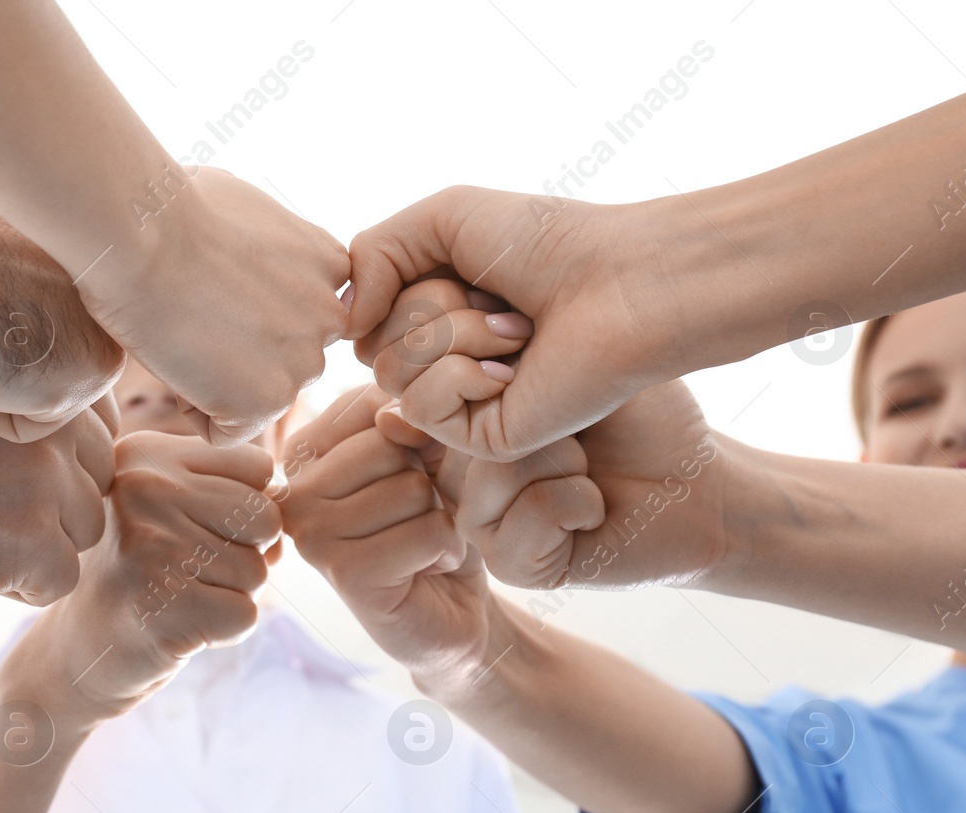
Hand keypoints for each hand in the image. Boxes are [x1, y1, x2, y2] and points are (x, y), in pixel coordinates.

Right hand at [0, 374, 116, 604]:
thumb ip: (26, 400)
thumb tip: (90, 425)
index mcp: (43, 378)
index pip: (98, 434)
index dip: (51, 464)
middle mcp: (55, 423)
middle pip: (93, 487)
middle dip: (47, 508)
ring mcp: (43, 481)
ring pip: (82, 536)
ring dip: (33, 547)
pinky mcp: (25, 542)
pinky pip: (59, 581)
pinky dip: (17, 587)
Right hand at [51, 430, 280, 713]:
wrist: (83, 648)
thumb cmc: (146, 573)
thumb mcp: (177, 509)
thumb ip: (235, 491)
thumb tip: (289, 503)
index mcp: (148, 455)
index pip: (258, 467)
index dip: (247, 511)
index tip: (199, 531)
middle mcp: (142, 489)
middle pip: (265, 517)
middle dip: (248, 555)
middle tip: (192, 572)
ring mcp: (148, 546)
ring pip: (258, 571)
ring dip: (231, 595)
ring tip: (179, 597)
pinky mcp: (159, 604)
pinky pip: (245, 615)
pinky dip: (224, 630)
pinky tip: (180, 625)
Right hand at [80, 167, 350, 445]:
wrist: (141, 234)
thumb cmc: (170, 206)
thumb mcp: (245, 207)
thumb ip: (272, 245)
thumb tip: (254, 253)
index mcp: (330, 265)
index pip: (302, 316)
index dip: (252, 314)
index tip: (215, 293)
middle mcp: (331, 315)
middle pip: (285, 361)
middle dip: (242, 353)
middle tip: (190, 318)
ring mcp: (305, 360)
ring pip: (260, 398)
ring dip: (219, 384)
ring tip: (180, 338)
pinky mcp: (269, 399)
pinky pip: (228, 431)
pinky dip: (196, 412)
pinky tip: (175, 367)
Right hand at [281, 385, 494, 689]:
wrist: (449, 614)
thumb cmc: (431, 525)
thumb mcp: (427, 453)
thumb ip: (410, 420)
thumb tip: (393, 418)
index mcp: (301, 455)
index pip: (370, 404)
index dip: (415, 437)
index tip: (406, 477)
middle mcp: (292, 494)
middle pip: (387, 442)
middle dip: (426, 478)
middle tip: (415, 518)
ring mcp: (311, 536)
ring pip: (412, 487)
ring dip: (439, 517)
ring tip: (420, 545)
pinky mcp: (345, 574)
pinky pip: (427, 532)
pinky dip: (446, 549)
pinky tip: (427, 568)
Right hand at [348, 187, 719, 460]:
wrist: (621, 281)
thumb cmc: (546, 242)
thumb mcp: (437, 219)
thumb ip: (367, 255)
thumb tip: (345, 327)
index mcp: (433, 316)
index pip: (363, 316)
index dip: (400, 281)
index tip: (464, 267)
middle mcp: (442, 364)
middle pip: (371, 345)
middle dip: (430, 306)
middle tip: (499, 300)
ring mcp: (460, 405)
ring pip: (391, 374)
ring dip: (454, 334)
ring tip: (519, 332)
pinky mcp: (480, 439)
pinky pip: (421, 407)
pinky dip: (463, 373)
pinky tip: (515, 370)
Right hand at [435, 380, 733, 591]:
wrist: (697, 483)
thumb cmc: (637, 416)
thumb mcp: (560, 366)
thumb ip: (475, 371)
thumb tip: (386, 419)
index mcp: (455, 426)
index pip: (421, 393)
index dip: (482, 372)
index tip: (534, 361)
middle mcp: (454, 478)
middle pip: (455, 429)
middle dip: (536, 415)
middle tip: (577, 431)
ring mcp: (479, 526)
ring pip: (494, 474)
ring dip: (564, 459)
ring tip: (585, 469)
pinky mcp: (512, 566)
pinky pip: (532, 515)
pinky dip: (580, 502)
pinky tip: (594, 511)